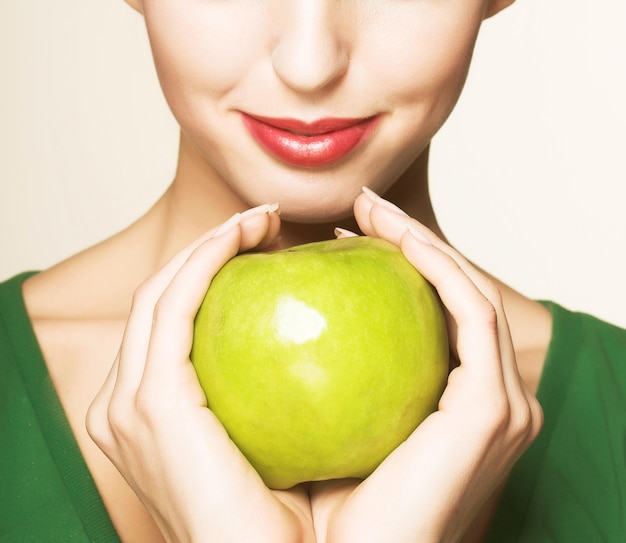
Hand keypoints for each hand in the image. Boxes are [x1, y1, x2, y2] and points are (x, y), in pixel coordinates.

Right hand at [86, 204, 313, 542]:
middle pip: (160, 297)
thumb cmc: (287, 515)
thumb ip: (274, 391)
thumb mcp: (275, 440)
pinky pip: (177, 306)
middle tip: (265, 224)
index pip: (175, 323)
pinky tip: (248, 234)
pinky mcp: (152, 402)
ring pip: (161, 291)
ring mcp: (128, 404)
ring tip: (260, 219)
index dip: (214, 273)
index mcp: (148, 414)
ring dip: (208, 244)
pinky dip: (208, 260)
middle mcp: (124, 405)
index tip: (268, 245)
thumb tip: (317, 340)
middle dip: (210, 249)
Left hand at [308, 189, 542, 542]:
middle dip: (406, 243)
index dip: (393, 267)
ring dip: (418, 242)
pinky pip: (465, 313)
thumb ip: (313, 377)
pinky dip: (432, 265)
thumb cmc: (319, 510)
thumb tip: (275, 321)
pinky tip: (386, 235)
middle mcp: (488, 401)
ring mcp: (498, 404)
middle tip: (356, 210)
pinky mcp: (491, 408)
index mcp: (453, 408)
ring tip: (368, 210)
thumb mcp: (312, 427)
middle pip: (450, 298)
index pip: (428, 319)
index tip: (342, 238)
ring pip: (463, 293)